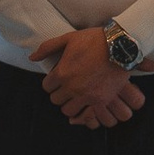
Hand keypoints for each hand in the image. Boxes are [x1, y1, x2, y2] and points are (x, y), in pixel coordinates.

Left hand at [30, 28, 145, 127]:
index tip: (57, 79)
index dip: (51, 83)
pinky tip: (87, 104)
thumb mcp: (68, 38)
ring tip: (75, 96)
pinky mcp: (101, 101)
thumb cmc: (93, 40)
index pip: (46, 87)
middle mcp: (72, 87)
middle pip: (56, 100)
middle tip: (66, 87)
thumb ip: (47, 48)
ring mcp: (87, 96)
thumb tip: (32, 57)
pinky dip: (84, 112)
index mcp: (62, 73)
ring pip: (68, 111)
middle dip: (59, 94)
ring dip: (70, 104)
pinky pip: (86, 115)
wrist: (121, 46)